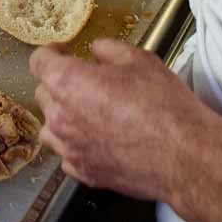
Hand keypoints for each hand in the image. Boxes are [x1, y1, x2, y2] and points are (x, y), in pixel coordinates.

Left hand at [30, 39, 210, 203]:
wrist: (182, 155)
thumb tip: (97, 50)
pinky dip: (75, 144)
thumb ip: (108, 49)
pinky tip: (98, 138)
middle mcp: (59, 117)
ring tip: (88, 111)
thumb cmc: (162, 105)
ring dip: (62, 116)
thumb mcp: (139, 60)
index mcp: (67, 82)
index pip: (39, 61)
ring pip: (50, 127)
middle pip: (42, 93)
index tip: (62, 52)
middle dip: (58, 83)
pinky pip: (67, 153)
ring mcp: (68, 149)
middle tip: (85, 80)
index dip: (50, 52)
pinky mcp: (82, 172)